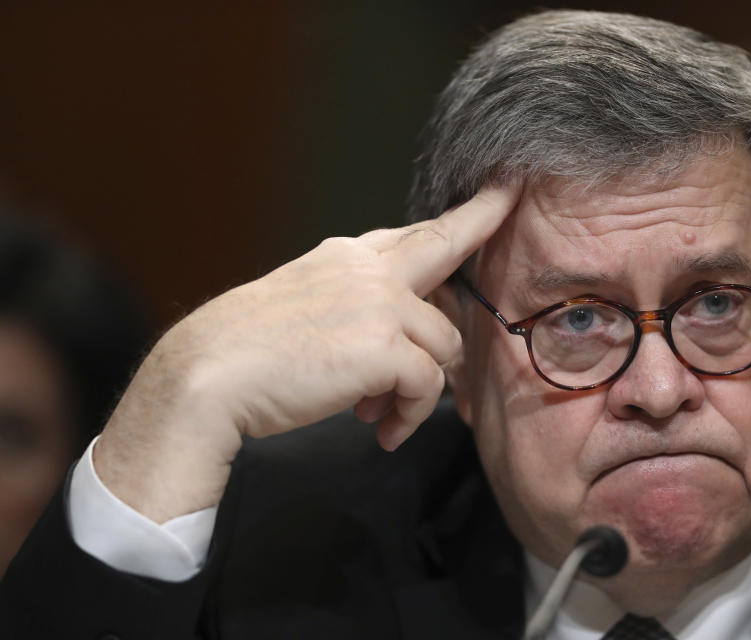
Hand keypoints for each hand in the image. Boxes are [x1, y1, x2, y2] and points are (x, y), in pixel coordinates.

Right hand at [94, 182, 519, 521]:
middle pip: (446, 255)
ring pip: (444, 342)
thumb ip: (355, 302)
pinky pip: (428, 385)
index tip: (503, 190)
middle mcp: (368, 269)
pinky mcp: (384, 346)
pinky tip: (384, 431)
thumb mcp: (304, 304)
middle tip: (500, 250)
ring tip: (382, 412)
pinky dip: (410, 414)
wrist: (206, 375)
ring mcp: (379, 303)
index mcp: (346, 256)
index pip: (417, 230)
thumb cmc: (246, 351)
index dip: (467, 214)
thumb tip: (400, 331)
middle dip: (479, 251)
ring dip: (421, 386)